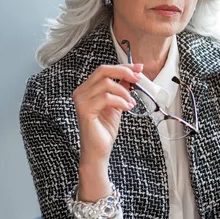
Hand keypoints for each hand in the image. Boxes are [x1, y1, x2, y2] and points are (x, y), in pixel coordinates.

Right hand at [72, 63, 142, 200]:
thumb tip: (131, 76)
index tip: (139, 68)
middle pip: (103, 71)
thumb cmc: (104, 130)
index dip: (122, 66)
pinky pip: (106, 98)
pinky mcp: (84, 110)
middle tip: (138, 79)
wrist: (98, 152)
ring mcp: (80, 101)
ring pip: (107, 84)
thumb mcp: (116, 105)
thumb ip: (121, 90)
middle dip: (124, 72)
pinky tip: (127, 108)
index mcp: (86, 89)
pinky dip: (120, 101)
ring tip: (131, 103)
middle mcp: (80, 92)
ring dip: (124, 93)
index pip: (104, 70)